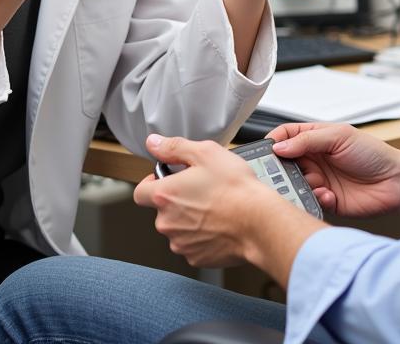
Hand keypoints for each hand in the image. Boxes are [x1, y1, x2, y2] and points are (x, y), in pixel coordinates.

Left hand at [134, 135, 273, 267]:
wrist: (259, 222)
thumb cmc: (235, 188)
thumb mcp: (206, 153)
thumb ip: (174, 147)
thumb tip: (153, 143)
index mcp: (165, 196)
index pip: (140, 192)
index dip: (152, 183)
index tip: (167, 179)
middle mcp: (167, 223)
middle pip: (162, 210)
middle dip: (177, 200)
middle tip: (201, 190)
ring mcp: (181, 243)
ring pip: (177, 228)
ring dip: (189, 219)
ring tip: (213, 207)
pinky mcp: (196, 258)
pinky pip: (192, 244)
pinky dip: (202, 236)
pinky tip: (219, 223)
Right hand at [268, 122, 399, 217]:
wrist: (396, 182)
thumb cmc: (373, 153)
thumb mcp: (339, 136)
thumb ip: (308, 140)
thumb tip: (279, 146)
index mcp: (315, 139)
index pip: (285, 137)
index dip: (274, 143)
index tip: (267, 151)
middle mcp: (314, 160)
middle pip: (284, 163)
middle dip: (281, 170)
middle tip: (281, 174)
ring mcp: (319, 180)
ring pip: (295, 185)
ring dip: (299, 186)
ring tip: (314, 184)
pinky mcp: (326, 201)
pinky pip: (310, 202)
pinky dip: (316, 199)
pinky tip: (329, 195)